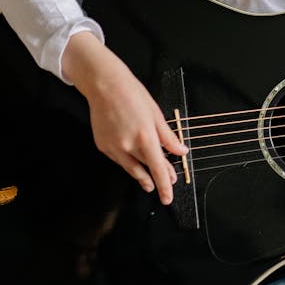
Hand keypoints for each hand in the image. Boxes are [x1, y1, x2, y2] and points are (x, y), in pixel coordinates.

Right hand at [62, 32, 187, 203]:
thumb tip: (181, 151)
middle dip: (156, 179)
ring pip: (130, 168)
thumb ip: (169, 137)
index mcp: (145, 137)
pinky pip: (118, 160)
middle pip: (145, 170)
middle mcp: (128, 146)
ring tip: (148, 183)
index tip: (167, 198)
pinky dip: (127, 163)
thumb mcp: (156, 115)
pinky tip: (133, 164)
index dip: (164, 185)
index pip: (158, 168)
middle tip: (165, 184)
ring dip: (141, 176)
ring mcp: (113, 147)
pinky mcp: (102, 146)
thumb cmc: (132, 95)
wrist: (105, 86)